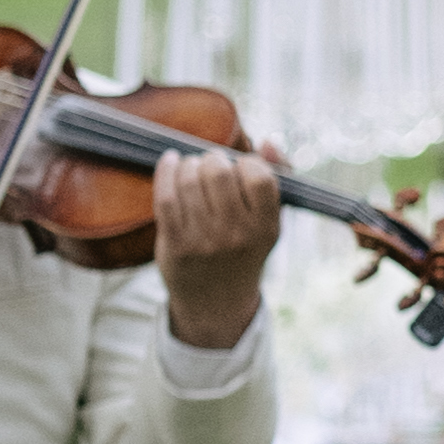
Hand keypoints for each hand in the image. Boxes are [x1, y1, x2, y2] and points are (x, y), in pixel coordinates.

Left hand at [151, 130, 286, 344]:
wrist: (216, 301)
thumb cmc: (245, 249)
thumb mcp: (270, 221)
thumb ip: (278, 177)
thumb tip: (269, 142)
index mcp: (266, 226)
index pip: (259, 176)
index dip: (247, 162)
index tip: (240, 168)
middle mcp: (237, 235)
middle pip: (218, 172)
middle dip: (212, 159)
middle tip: (210, 165)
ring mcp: (204, 240)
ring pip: (189, 179)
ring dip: (188, 164)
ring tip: (190, 168)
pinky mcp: (175, 243)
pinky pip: (166, 196)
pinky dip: (165, 171)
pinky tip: (170, 163)